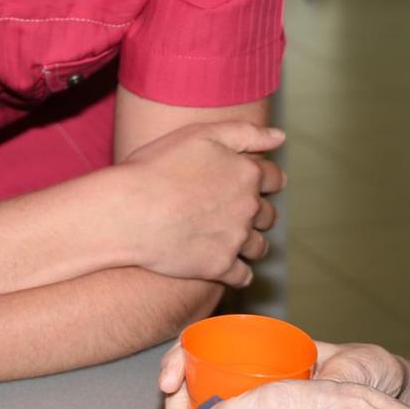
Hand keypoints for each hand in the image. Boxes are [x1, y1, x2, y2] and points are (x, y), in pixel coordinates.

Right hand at [116, 121, 284, 285]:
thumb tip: (280, 137)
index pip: (274, 178)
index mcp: (247, 174)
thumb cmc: (158, 167)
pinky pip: (242, 276)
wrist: (129, 211)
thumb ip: (245, 132)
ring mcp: (235, 239)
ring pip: (258, 246)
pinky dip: (239, 273)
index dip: (268, 179)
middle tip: (242, 211)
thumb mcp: (202, 134)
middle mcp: (248, 208)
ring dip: (252, 243)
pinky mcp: (219, 267)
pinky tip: (230, 269)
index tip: (260, 183)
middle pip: (268, 214)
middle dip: (260, 213)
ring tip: (236, 240)